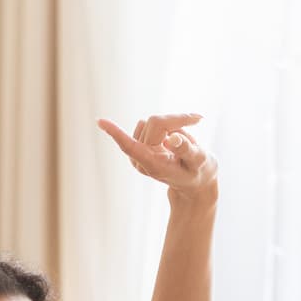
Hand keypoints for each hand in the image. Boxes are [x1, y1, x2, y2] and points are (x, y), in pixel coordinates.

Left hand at [98, 113, 219, 200]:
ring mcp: (139, 151)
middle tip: (197, 120)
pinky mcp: (140, 143)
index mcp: (153, 164)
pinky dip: (168, 126)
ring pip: (155, 121)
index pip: (130, 146)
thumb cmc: (199, 172)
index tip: (100, 121)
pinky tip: (175, 139)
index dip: (116, 133)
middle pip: (155, 123)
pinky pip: (154, 123)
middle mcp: (141, 158)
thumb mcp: (200, 161)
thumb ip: (186, 150)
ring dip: (173, 124)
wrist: (195, 180)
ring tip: (184, 142)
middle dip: (177, 120)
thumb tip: (172, 137)